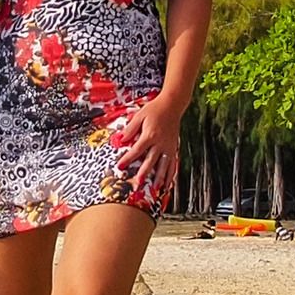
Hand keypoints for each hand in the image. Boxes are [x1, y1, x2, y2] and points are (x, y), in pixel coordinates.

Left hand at [104, 87, 182, 201]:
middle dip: (145, 172)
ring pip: (165, 165)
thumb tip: (120, 140)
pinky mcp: (174, 148)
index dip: (128, 159)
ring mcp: (169, 147)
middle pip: (151, 160)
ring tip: (157, 189)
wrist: (172, 105)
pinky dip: (171, 175)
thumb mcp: (139, 116)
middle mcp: (161, 142)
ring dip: (160, 178)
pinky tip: (168, 184)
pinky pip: (173, 164)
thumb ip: (130, 129)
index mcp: (150, 134)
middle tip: (139, 183)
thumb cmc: (154, 109)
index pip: (137, 149)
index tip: (120, 166)